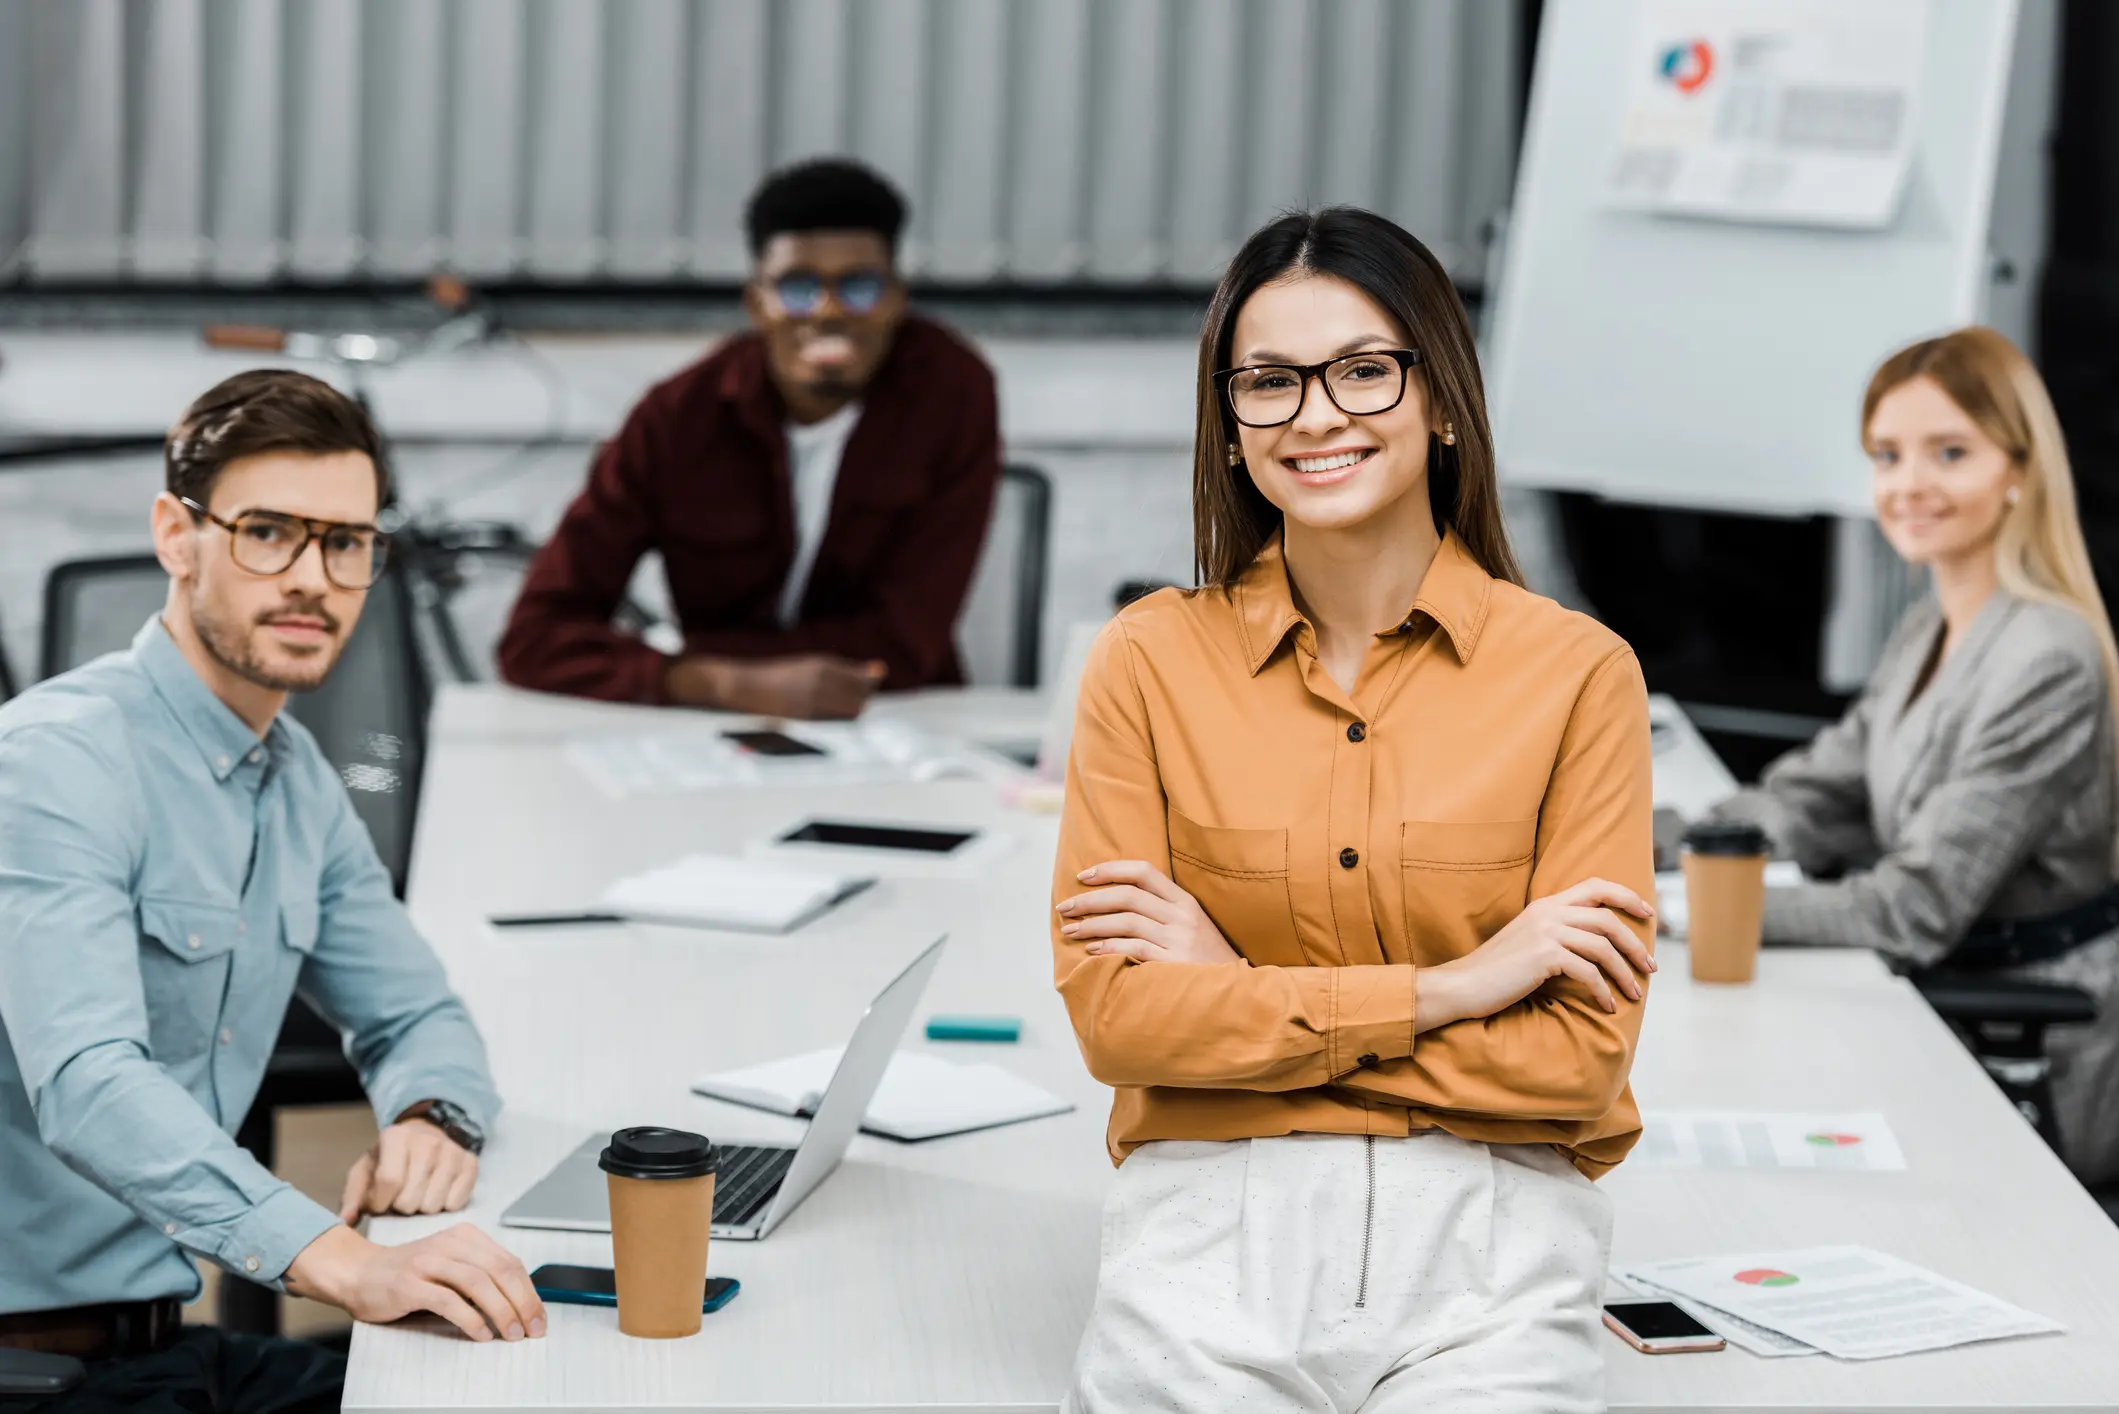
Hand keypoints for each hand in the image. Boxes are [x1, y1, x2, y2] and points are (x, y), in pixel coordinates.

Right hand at [286, 1223, 545, 1342]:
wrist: (359, 1273)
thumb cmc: (409, 1274)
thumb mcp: (450, 1265)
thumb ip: (481, 1275)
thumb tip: (520, 1304)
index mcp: (466, 1237)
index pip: (509, 1262)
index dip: (529, 1291)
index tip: (539, 1316)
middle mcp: (450, 1243)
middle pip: (500, 1270)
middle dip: (522, 1302)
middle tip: (532, 1328)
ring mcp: (428, 1262)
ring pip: (479, 1283)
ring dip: (501, 1311)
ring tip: (512, 1333)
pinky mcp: (409, 1283)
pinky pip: (449, 1300)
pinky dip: (470, 1318)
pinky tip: (481, 1333)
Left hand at [339, 1120, 478, 1224]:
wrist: (424, 1136)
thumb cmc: (389, 1160)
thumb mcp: (365, 1172)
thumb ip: (353, 1196)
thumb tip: (346, 1220)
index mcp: (396, 1137)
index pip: (388, 1181)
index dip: (380, 1203)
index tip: (379, 1204)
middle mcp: (427, 1141)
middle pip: (411, 1199)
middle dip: (401, 1207)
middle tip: (400, 1199)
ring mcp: (452, 1152)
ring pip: (433, 1205)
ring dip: (422, 1208)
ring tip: (418, 1197)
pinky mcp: (471, 1164)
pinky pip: (456, 1203)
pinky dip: (444, 1206)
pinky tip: (437, 1195)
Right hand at [666, 654, 886, 718]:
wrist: (744, 685)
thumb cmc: (779, 676)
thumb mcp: (810, 666)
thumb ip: (843, 671)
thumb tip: (879, 671)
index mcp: (822, 664)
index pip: (862, 679)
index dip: (867, 688)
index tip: (861, 692)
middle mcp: (821, 678)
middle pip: (861, 697)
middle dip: (860, 702)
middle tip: (845, 705)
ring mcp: (812, 698)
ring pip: (850, 711)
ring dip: (850, 714)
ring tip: (833, 712)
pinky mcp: (803, 716)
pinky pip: (833, 722)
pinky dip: (836, 722)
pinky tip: (825, 720)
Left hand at [1057, 860, 1242, 964]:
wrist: (1240, 994)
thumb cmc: (1207, 962)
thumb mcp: (1192, 928)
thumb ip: (1162, 913)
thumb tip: (1114, 904)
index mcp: (1185, 901)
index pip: (1144, 871)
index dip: (1110, 869)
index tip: (1083, 876)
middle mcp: (1183, 915)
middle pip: (1127, 895)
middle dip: (1089, 900)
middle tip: (1064, 908)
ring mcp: (1180, 939)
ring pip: (1126, 921)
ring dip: (1092, 924)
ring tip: (1071, 931)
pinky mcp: (1175, 964)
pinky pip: (1134, 949)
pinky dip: (1109, 947)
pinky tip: (1092, 951)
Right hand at [1418, 878, 1656, 1030]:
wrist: (1462, 985)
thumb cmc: (1496, 972)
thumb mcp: (1529, 943)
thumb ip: (1556, 935)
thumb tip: (1594, 948)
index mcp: (1545, 904)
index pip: (1595, 886)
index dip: (1626, 896)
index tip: (1649, 913)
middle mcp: (1547, 912)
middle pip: (1607, 919)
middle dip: (1635, 944)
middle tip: (1650, 967)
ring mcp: (1545, 932)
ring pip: (1603, 946)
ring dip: (1625, 972)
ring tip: (1635, 994)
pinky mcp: (1543, 956)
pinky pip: (1588, 972)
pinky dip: (1603, 991)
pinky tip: (1607, 1006)